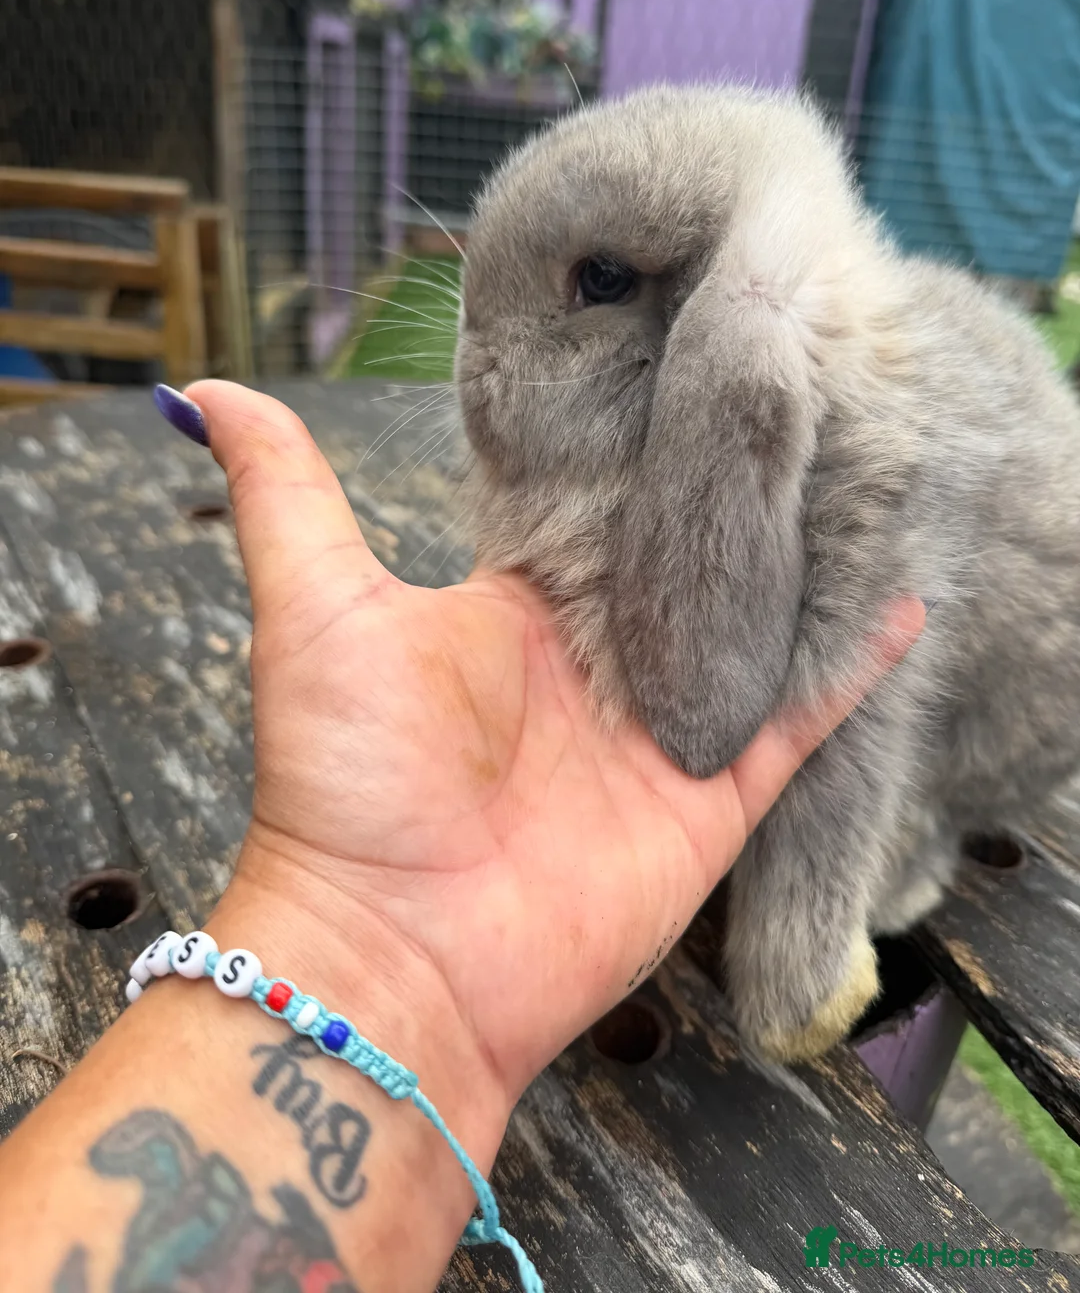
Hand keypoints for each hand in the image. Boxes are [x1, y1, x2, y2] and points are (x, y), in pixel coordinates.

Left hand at [186, 381, 922, 1117]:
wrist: (398, 959)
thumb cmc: (345, 782)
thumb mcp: (313, 608)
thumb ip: (283, 496)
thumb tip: (200, 391)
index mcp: (521, 605)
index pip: (600, 503)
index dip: (640, 436)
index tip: (686, 348)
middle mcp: (600, 656)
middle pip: (684, 556)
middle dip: (732, 488)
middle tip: (796, 386)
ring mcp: (665, 724)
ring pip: (753, 624)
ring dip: (799, 564)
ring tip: (864, 469)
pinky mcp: (718, 792)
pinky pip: (801, 717)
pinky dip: (852, 665)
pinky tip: (904, 597)